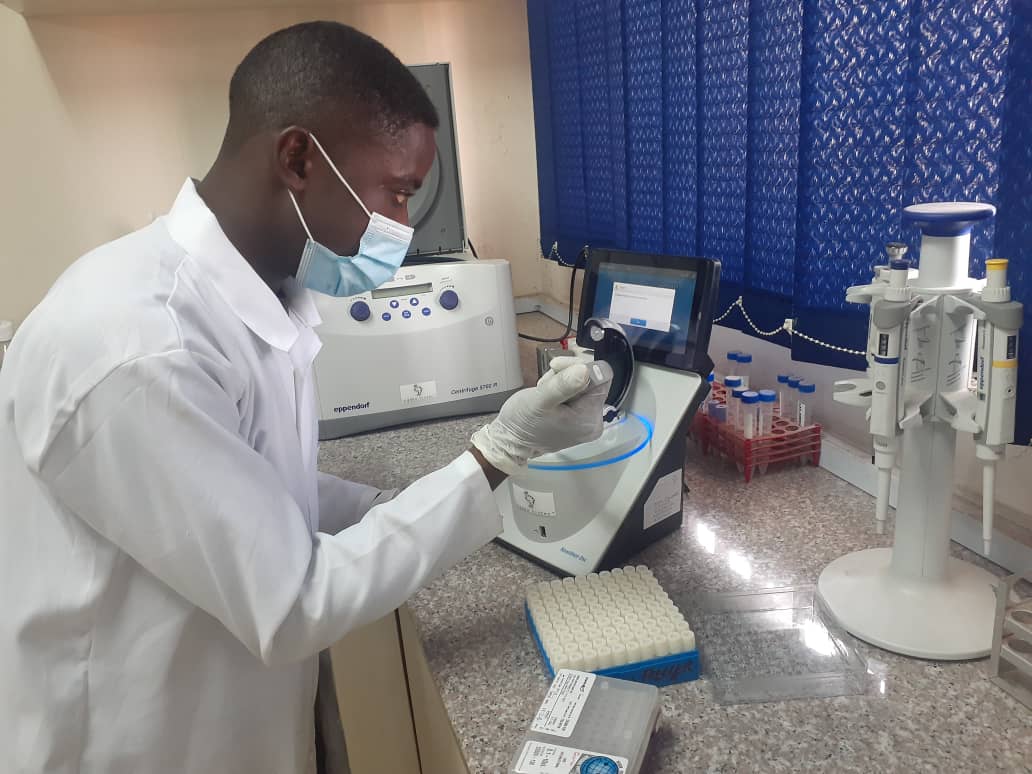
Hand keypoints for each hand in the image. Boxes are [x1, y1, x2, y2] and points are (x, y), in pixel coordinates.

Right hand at [471, 358, 612, 476]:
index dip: (579, 366)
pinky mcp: (577, 418)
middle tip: (546, 383)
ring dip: (562, 381)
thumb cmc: (523, 422)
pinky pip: (576, 392)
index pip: (601, 377)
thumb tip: (585, 369)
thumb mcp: (540, 401)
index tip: (557, 367)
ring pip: (582, 383)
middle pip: (593, 380)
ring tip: (544, 391)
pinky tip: (547, 396)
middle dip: (567, 375)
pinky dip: (561, 388)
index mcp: (590, 417)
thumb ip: (563, 385)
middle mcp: (594, 420)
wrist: (509, 441)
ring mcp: (586, 420)